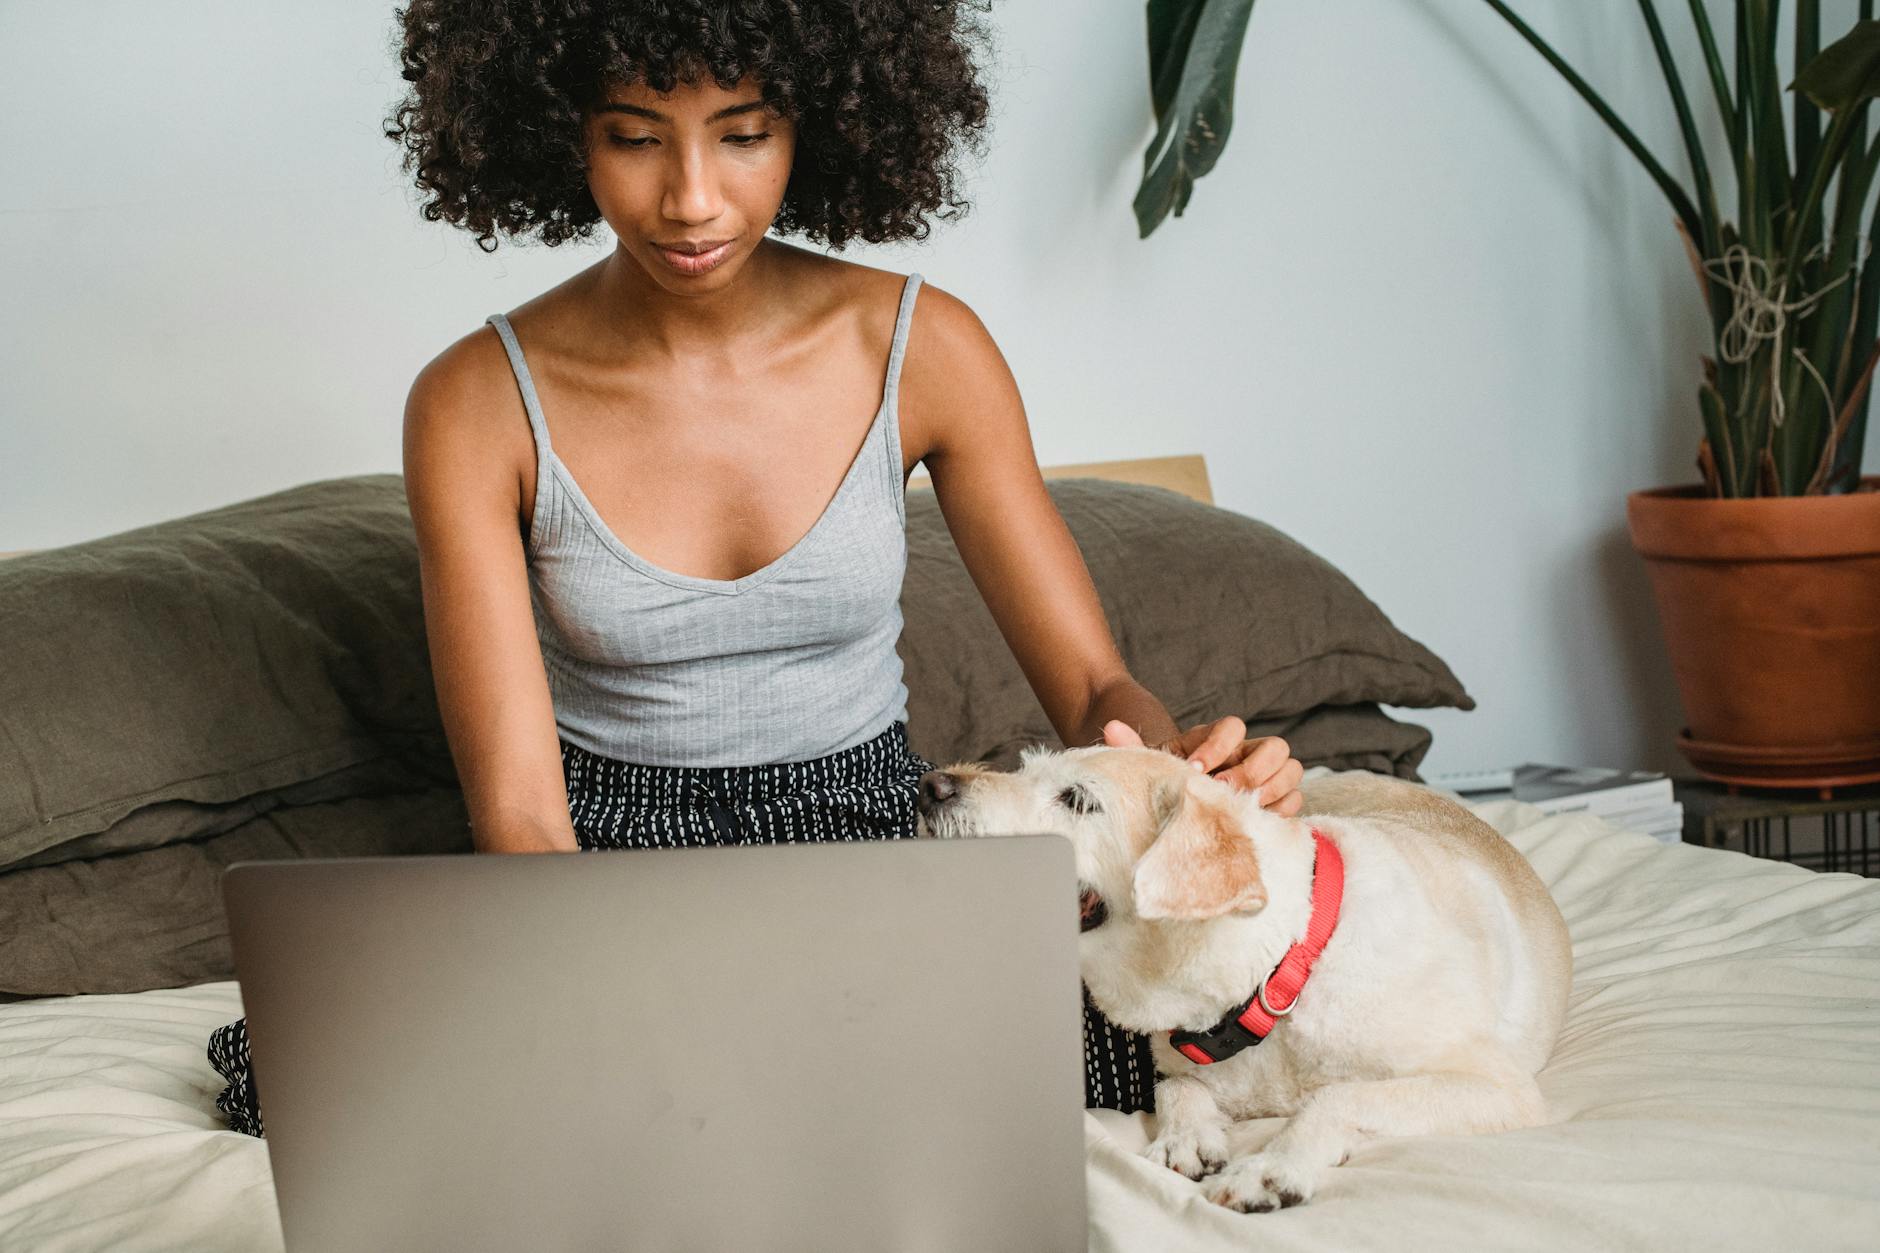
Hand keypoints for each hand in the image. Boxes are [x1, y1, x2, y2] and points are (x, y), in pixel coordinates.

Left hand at [1101, 716, 1304, 816]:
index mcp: (1219, 741)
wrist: (1175, 815)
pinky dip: (1281, 810)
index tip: (1194, 769)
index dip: (1218, 745)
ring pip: (1292, 770)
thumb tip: (1111, 727)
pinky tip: (1254, 820)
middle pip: (1275, 747)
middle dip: (1250, 770)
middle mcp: (1248, 755)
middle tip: (1222, 791)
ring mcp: (1268, 780)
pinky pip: (1295, 801)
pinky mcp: (1277, 805)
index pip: (1233, 727)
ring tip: (1240, 807)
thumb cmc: (1164, 786)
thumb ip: (1132, 746)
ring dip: (1270, 788)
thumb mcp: (1150, 767)